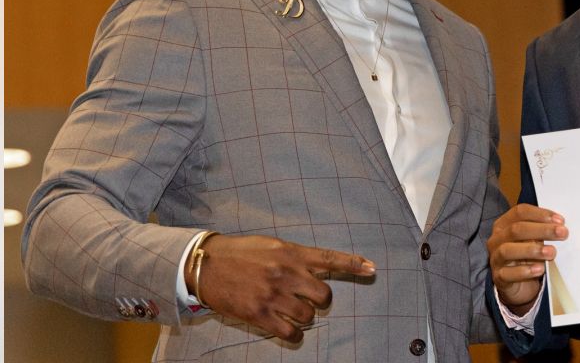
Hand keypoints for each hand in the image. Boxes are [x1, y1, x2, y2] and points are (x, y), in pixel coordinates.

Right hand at [189, 234, 375, 342]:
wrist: (206, 266)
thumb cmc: (240, 253)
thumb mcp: (272, 246)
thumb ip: (296, 257)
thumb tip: (318, 269)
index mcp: (291, 252)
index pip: (329, 258)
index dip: (354, 264)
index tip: (373, 269)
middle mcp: (286, 272)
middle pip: (323, 295)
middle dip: (320, 301)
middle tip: (307, 299)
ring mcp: (273, 295)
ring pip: (309, 316)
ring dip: (305, 318)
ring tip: (292, 312)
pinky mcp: (260, 314)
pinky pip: (290, 332)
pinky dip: (295, 334)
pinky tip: (290, 329)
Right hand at [487, 204, 566, 313]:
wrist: (518, 284)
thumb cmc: (527, 256)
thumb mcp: (533, 240)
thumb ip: (542, 232)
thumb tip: (561, 228)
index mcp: (504, 224)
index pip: (520, 212)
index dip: (540, 214)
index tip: (560, 221)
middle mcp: (497, 239)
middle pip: (516, 229)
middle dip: (542, 230)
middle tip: (563, 233)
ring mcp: (495, 258)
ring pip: (508, 250)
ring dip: (532, 250)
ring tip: (552, 252)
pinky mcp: (498, 277)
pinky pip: (508, 274)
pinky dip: (524, 271)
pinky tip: (539, 269)